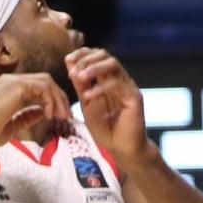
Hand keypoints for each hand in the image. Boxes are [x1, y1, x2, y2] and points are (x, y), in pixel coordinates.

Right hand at [0, 72, 72, 147]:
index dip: (53, 100)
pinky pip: (43, 87)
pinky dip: (50, 100)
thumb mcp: (14, 125)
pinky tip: (49, 115)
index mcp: (11, 88)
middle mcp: (12, 80)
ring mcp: (14, 80)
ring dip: (58, 100)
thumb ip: (28, 116)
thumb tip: (43, 112)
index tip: (60, 117)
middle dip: (59, 98)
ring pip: (47, 82)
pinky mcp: (17, 85)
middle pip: (46, 81)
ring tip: (61, 117)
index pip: (39, 87)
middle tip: (66, 117)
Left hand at [65, 47, 150, 163]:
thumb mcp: (87, 104)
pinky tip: (88, 95)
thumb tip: (69, 64)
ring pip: (113, 64)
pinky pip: (117, 84)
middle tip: (73, 70)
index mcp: (108, 78)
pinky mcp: (134, 96)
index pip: (97, 56)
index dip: (82, 54)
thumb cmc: (106, 128)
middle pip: (105, 55)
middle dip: (86, 59)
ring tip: (79, 77)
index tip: (68, 59)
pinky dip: (100, 87)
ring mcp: (128, 86)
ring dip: (94, 67)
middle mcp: (119, 78)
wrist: (121, 148)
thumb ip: (80, 85)